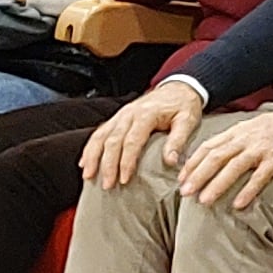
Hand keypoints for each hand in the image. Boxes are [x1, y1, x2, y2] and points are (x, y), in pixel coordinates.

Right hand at [81, 81, 207, 189]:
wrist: (179, 87)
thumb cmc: (184, 105)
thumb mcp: (188, 121)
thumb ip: (178, 140)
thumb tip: (170, 161)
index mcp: (146, 114)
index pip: (132, 141)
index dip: (126, 162)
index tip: (124, 179)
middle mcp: (129, 114)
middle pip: (112, 141)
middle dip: (107, 165)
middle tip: (107, 185)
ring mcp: (121, 115)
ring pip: (100, 136)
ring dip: (92, 157)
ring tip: (88, 175)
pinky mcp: (117, 118)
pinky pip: (99, 132)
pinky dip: (90, 148)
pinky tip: (84, 162)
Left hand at [179, 98, 272, 209]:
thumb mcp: (254, 126)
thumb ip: (235, 139)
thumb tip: (216, 154)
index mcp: (239, 131)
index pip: (209, 146)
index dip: (192, 163)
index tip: (180, 178)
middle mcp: (247, 139)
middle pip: (216, 157)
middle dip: (198, 176)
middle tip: (184, 193)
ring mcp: (262, 149)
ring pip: (234, 167)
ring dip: (217, 185)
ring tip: (204, 201)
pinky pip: (260, 177)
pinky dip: (248, 191)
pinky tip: (238, 204)